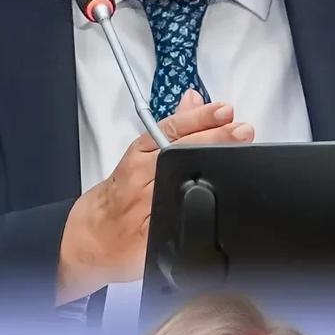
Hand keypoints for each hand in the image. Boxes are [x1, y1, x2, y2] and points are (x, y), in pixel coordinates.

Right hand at [57, 90, 254, 302]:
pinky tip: (219, 195)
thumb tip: (193, 99)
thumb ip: (172, 129)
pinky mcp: (151, 235)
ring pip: (178, 182)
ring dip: (210, 168)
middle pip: (178, 154)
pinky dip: (198, 207)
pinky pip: (176, 220)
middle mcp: (140, 179)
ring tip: (238, 153)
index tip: (224, 110)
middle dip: (213, 140)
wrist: (93, 236)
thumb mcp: (141, 155)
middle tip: (241, 130)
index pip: (169, 130)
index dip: (198, 119)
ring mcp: (145, 208)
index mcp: (139, 157)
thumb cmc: (120, 194)